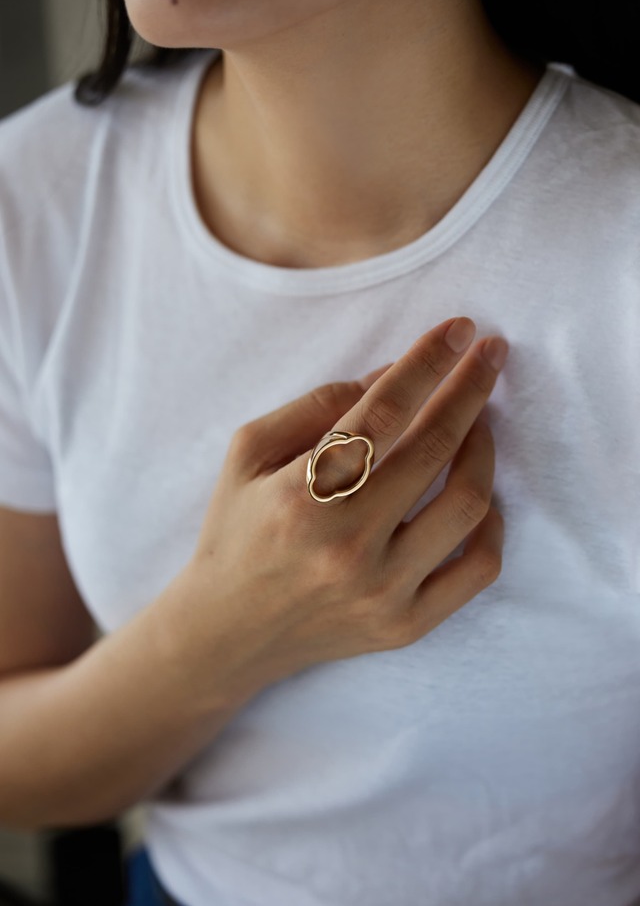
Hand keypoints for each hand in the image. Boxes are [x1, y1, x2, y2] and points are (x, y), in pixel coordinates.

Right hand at [183, 317, 506, 692]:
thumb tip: (391, 375)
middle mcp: (347, 544)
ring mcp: (382, 590)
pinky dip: (492, 524)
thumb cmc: (235, 533)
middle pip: (434, 447)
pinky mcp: (405, 625)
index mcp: (301, 495)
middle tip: (489, 356)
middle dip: (470, 389)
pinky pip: (477, 569)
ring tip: (479, 422)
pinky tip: (479, 496)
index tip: (461, 329)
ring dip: (484, 448)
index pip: (384, 410)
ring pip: (467, 504)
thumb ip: (315, 406)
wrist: (226, 632)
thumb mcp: (247, 454)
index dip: (428, 362)